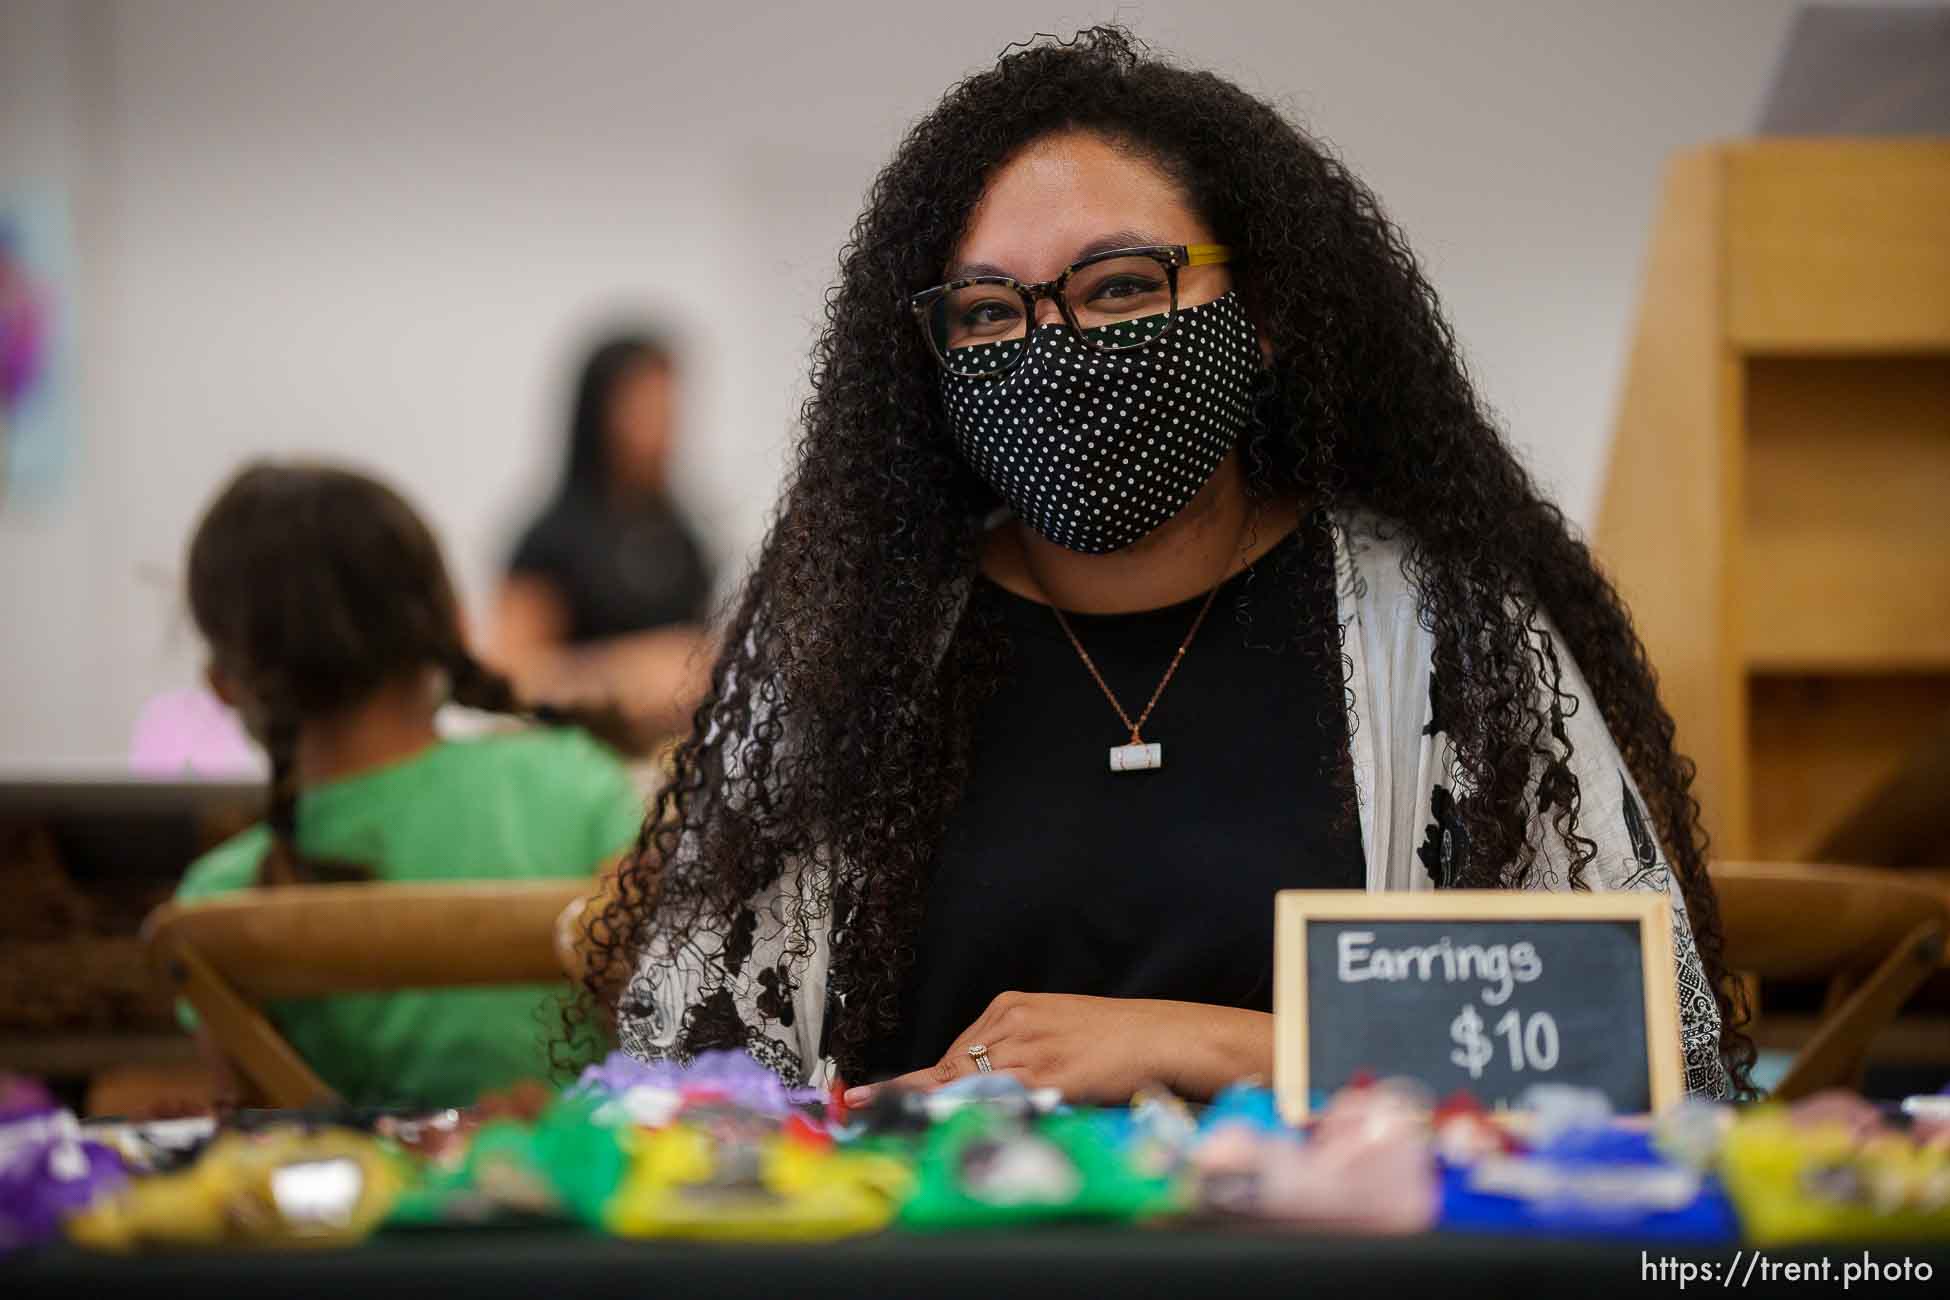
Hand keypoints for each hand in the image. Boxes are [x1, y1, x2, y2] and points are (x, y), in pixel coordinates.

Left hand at [842, 992, 1271, 1107]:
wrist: (1161, 1035)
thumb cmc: (1113, 1040)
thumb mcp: (1054, 1035)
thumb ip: (1013, 1058)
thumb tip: (972, 1090)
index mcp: (1010, 1008)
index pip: (948, 1055)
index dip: (907, 1084)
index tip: (863, 1096)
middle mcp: (1012, 1022)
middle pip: (948, 1071)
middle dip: (915, 1103)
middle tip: (873, 1121)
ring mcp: (1029, 1046)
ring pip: (965, 1085)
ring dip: (937, 1114)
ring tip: (903, 1131)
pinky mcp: (1049, 1071)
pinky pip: (999, 1098)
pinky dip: (971, 1115)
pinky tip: (950, 1128)